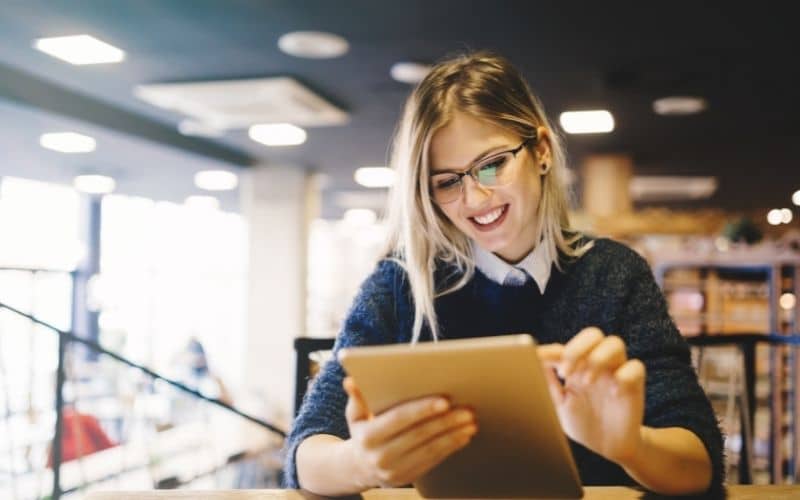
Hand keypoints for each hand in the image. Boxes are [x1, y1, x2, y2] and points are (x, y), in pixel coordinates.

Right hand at [341, 376, 477, 488]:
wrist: (360, 467)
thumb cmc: (363, 431)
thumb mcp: (355, 415)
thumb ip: (357, 397)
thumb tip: (351, 381)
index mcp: (368, 437)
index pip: (399, 419)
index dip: (422, 409)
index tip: (445, 400)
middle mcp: (381, 456)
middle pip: (420, 435)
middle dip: (446, 421)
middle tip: (467, 409)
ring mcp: (396, 471)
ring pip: (431, 449)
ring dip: (454, 434)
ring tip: (471, 421)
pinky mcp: (410, 478)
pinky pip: (434, 460)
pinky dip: (451, 447)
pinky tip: (464, 435)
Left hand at [538, 327, 645, 465]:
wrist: (608, 447)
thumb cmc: (582, 423)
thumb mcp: (560, 405)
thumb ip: (548, 384)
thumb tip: (533, 362)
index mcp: (577, 366)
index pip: (566, 347)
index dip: (552, 351)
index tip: (539, 359)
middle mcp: (597, 364)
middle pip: (592, 334)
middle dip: (577, 348)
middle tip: (566, 372)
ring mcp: (616, 372)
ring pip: (615, 344)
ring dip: (598, 359)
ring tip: (586, 382)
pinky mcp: (634, 385)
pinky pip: (636, 367)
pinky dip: (624, 376)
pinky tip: (613, 393)